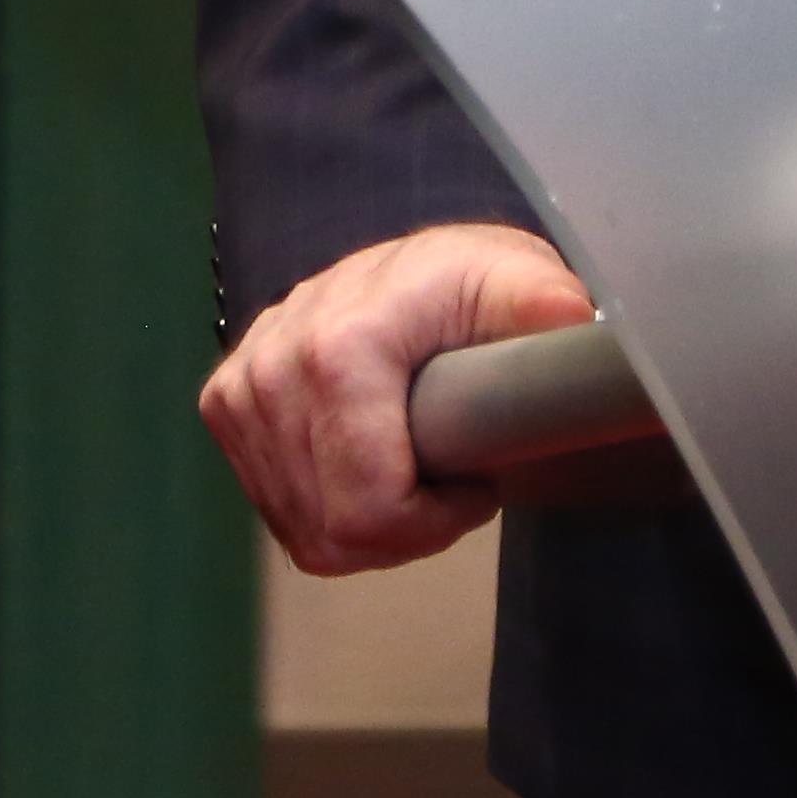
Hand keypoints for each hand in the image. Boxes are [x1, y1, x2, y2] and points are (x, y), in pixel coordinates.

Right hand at [197, 220, 594, 574]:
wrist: (409, 263)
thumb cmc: (466, 280)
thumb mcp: (517, 283)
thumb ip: (543, 306)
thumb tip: (572, 317)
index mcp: (339, 348)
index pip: (367, 510)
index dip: (434, 521)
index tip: (475, 483)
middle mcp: (271, 370)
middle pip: (336, 532)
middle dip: (408, 527)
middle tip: (451, 478)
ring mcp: (239, 390)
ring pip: (306, 533)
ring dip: (370, 522)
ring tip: (416, 466)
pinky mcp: (224, 406)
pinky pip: (280, 514)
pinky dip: (330, 510)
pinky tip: (369, 465)